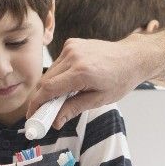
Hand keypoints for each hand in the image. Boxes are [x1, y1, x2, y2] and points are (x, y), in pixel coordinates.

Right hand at [29, 35, 152, 128]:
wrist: (132, 57)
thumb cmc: (120, 80)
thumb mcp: (99, 100)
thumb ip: (74, 109)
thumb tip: (55, 122)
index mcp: (82, 72)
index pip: (48, 89)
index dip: (37, 104)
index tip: (32, 115)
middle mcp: (74, 56)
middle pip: (46, 81)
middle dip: (41, 98)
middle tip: (43, 114)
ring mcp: (71, 47)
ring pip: (50, 72)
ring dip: (50, 86)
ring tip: (60, 98)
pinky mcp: (72, 43)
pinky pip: (58, 63)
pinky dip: (58, 74)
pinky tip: (70, 81)